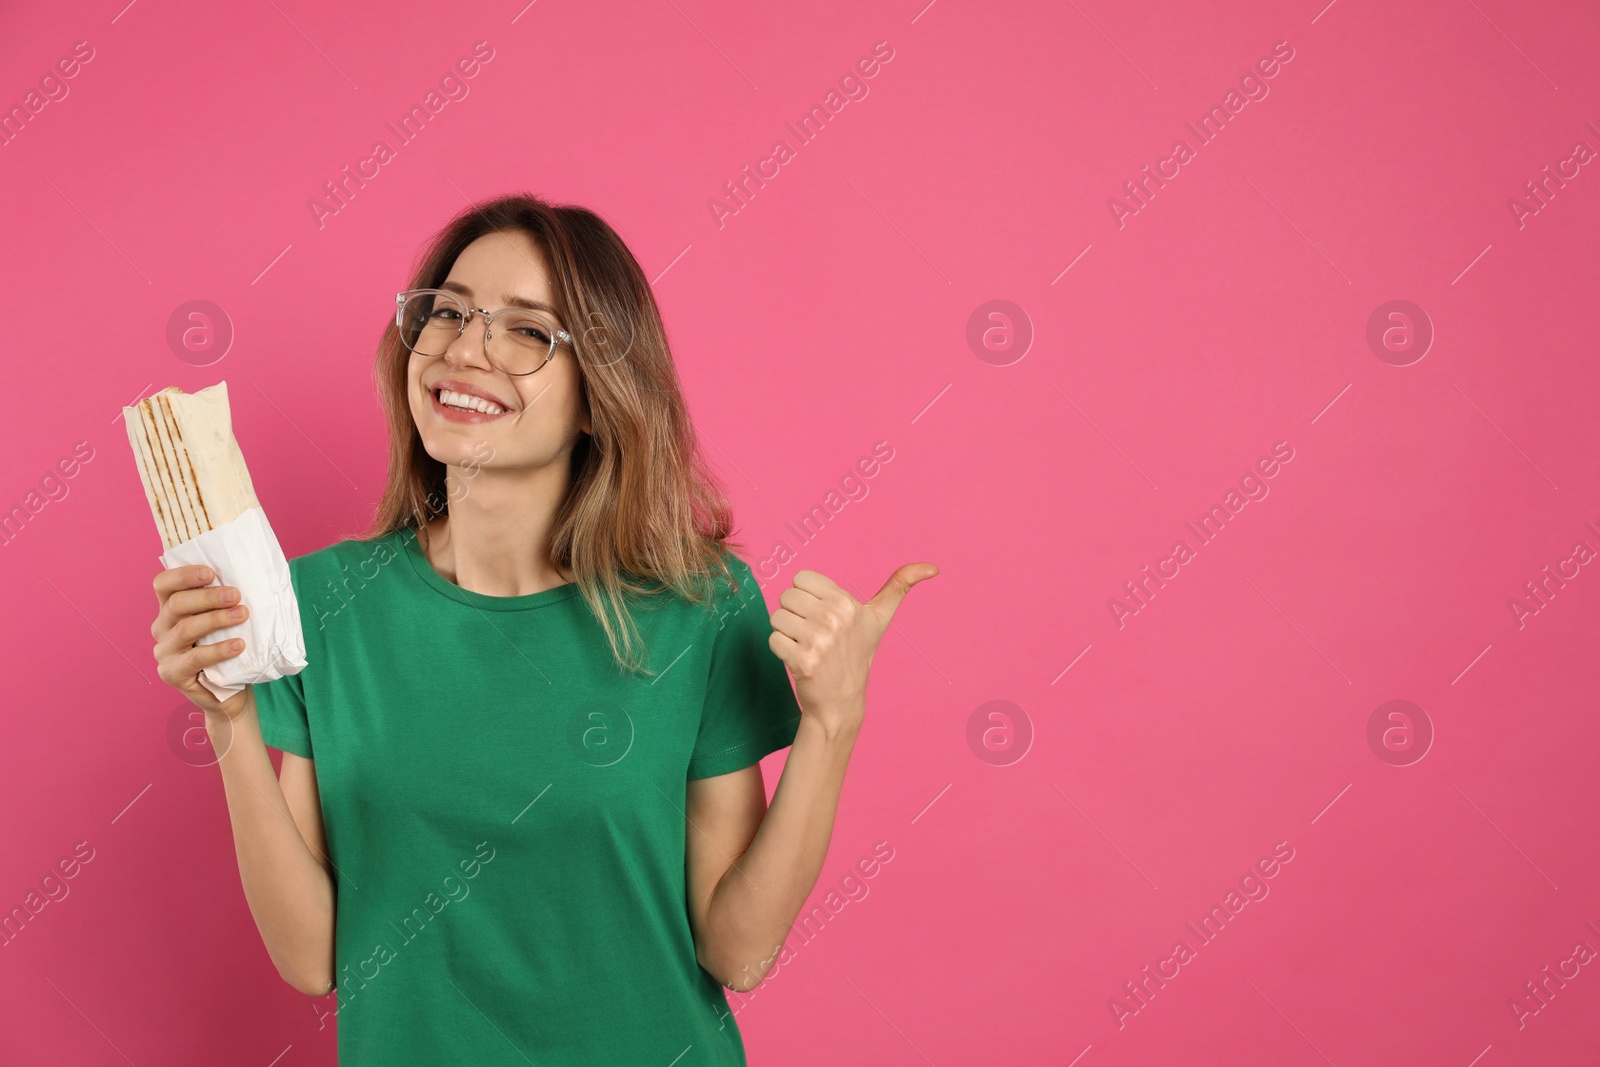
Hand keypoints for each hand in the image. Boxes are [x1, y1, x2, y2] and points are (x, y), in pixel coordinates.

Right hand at [152, 564, 250, 720]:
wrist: (231, 692)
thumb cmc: (229, 647)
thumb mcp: (226, 621)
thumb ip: (226, 601)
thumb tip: (251, 576)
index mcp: (170, 609)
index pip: (164, 584)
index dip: (183, 575)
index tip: (211, 573)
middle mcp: (162, 627)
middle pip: (176, 604)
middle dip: (208, 596)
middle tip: (236, 595)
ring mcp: (164, 651)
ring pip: (185, 628)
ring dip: (216, 619)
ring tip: (242, 615)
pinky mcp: (171, 673)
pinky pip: (194, 658)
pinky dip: (218, 649)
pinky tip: (239, 645)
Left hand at [768, 563, 938, 735]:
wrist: (841, 701)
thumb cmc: (857, 653)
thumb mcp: (879, 618)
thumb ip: (899, 586)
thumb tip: (933, 567)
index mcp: (847, 603)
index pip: (800, 578)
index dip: (807, 596)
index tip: (822, 615)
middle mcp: (834, 618)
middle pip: (786, 596)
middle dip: (795, 615)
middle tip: (813, 634)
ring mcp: (818, 640)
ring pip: (777, 618)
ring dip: (786, 633)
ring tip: (806, 646)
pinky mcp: (802, 661)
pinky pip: (773, 639)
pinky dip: (781, 650)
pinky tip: (799, 661)